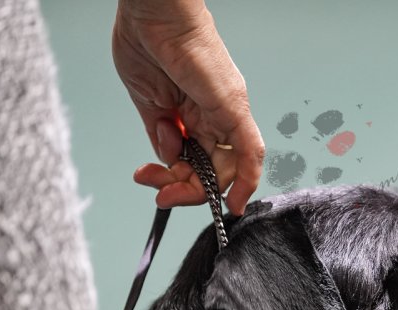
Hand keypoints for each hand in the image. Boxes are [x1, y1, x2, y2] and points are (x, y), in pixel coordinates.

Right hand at [112, 0, 263, 214]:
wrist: (152, 12)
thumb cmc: (147, 43)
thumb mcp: (148, 100)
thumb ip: (162, 133)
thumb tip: (169, 159)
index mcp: (196, 116)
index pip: (196, 163)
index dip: (178, 182)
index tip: (157, 188)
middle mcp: (217, 119)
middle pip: (212, 171)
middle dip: (184, 189)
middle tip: (161, 193)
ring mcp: (228, 115)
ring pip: (227, 169)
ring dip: (198, 189)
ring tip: (166, 189)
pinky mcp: (234, 109)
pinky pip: (250, 152)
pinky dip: (247, 181)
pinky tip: (235, 203)